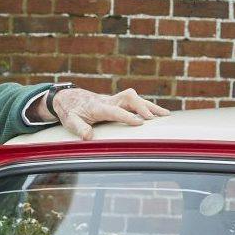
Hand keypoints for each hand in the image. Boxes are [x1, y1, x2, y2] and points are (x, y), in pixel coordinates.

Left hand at [49, 86, 169, 138]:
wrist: (67, 97)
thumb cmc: (69, 111)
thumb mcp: (70, 121)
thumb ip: (79, 129)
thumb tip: (88, 137)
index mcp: (97, 107)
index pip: (115, 110)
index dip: (128, 116)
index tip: (141, 122)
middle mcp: (108, 101)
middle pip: (129, 97)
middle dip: (143, 106)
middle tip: (154, 119)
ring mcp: (114, 100)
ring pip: (135, 98)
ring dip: (150, 105)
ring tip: (166, 115)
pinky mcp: (117, 102)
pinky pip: (135, 102)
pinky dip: (147, 106)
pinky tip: (158, 114)